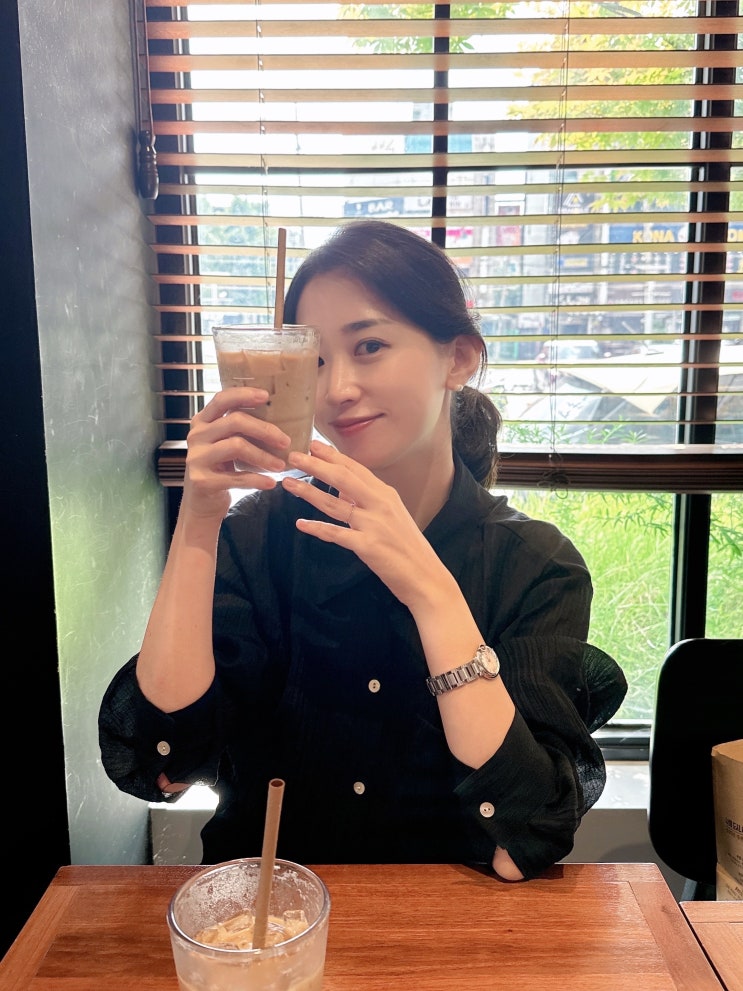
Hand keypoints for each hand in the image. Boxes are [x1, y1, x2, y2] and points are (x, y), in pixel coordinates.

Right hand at [182, 387, 290, 517]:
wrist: (201, 503)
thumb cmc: (221, 468)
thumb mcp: (225, 443)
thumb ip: (239, 429)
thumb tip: (280, 414)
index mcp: (202, 421)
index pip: (222, 399)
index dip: (244, 394)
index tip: (266, 396)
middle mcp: (196, 436)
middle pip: (235, 421)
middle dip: (265, 430)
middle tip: (286, 441)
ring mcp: (196, 457)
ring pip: (237, 446)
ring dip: (264, 456)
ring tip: (281, 465)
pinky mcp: (202, 480)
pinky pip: (236, 477)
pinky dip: (257, 480)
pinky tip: (271, 483)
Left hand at [282, 440, 449, 608]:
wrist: (427, 578)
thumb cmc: (408, 548)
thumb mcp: (392, 516)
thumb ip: (368, 501)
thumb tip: (341, 489)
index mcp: (387, 495)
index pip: (356, 469)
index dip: (333, 456)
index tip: (313, 445)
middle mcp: (380, 505)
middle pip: (343, 479)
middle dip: (316, 465)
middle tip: (294, 455)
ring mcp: (374, 525)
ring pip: (335, 503)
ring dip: (308, 492)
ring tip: (288, 482)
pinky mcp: (368, 546)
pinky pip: (336, 534)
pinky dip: (317, 528)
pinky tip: (301, 524)